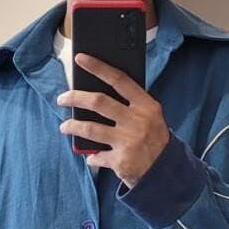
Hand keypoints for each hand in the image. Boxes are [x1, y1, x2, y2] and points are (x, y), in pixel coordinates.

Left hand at [56, 53, 169, 188]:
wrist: (166, 170)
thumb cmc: (154, 139)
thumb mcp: (151, 117)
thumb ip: (131, 105)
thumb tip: (96, 96)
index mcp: (146, 106)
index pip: (119, 80)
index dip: (98, 67)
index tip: (80, 58)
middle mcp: (137, 121)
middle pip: (99, 102)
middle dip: (75, 98)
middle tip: (62, 98)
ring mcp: (128, 141)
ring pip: (91, 129)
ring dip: (73, 126)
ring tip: (64, 127)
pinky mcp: (121, 161)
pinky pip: (98, 156)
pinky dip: (92, 157)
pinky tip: (90, 156)